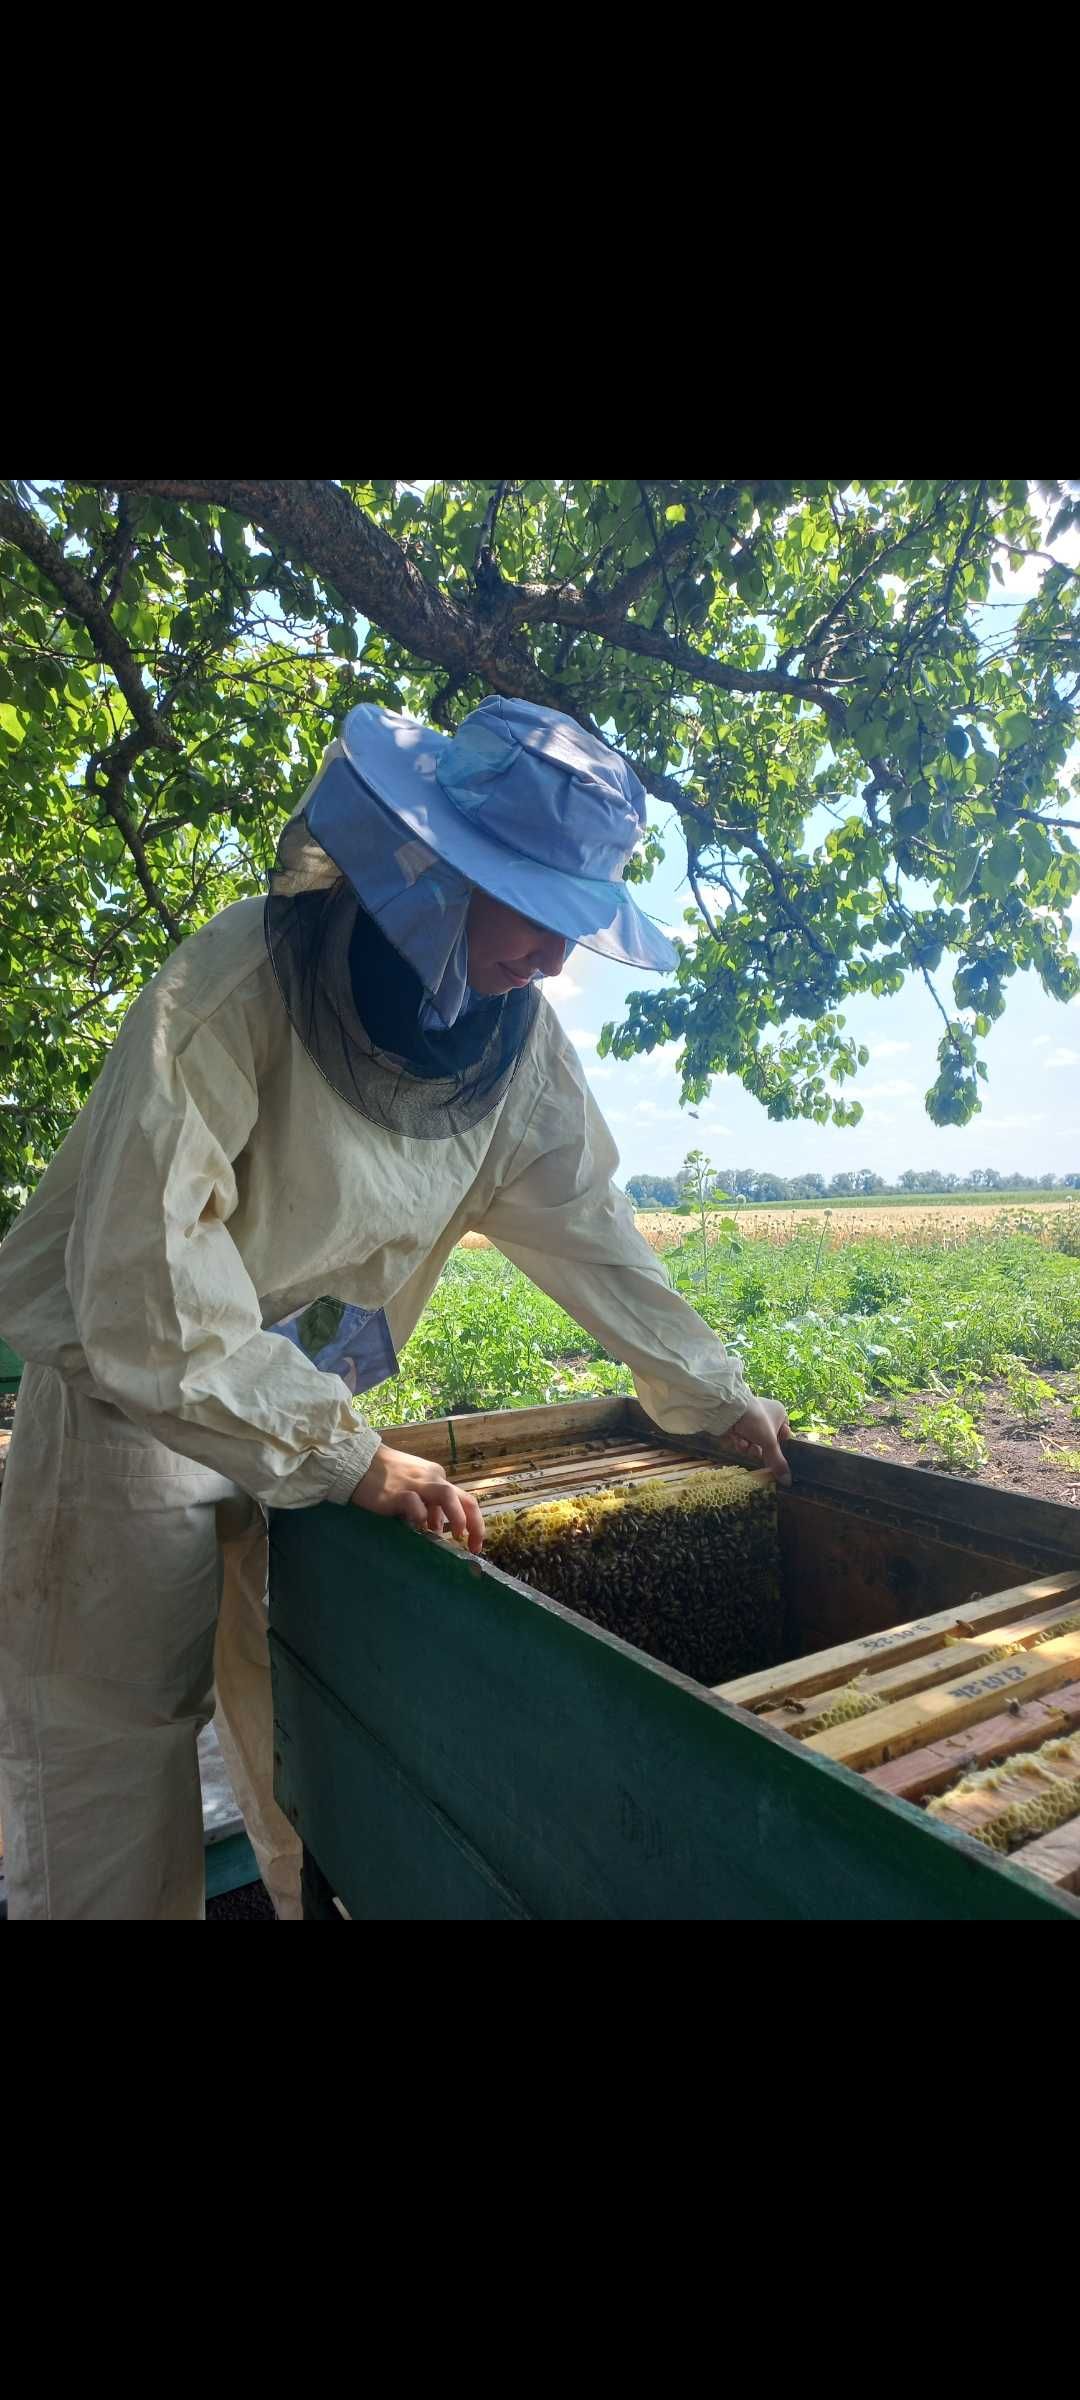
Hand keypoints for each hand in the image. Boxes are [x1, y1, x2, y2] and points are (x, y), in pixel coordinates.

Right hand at [350, 1444, 484, 1552]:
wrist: (359, 1462)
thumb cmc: (387, 1476)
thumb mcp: (415, 1486)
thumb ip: (428, 1503)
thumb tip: (438, 1527)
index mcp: (437, 1478)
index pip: (464, 1499)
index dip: (475, 1522)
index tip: (474, 1543)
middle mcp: (432, 1479)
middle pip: (464, 1499)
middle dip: (474, 1525)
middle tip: (473, 1546)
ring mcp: (416, 1485)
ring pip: (447, 1496)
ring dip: (457, 1517)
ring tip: (456, 1535)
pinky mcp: (398, 1493)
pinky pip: (415, 1504)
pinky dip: (421, 1517)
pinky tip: (418, 1528)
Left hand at [725, 1396, 791, 1485]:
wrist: (727, 1410)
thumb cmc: (755, 1420)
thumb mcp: (769, 1443)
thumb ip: (777, 1462)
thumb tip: (787, 1481)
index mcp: (778, 1412)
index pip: (784, 1434)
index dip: (778, 1444)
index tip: (773, 1450)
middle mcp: (765, 1414)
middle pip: (766, 1442)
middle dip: (759, 1448)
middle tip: (755, 1449)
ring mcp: (750, 1419)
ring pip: (752, 1442)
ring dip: (747, 1446)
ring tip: (743, 1442)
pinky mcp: (736, 1423)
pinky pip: (741, 1438)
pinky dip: (738, 1441)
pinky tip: (735, 1438)